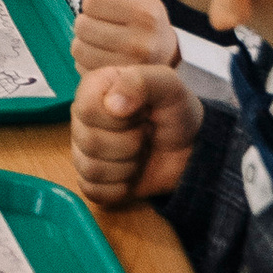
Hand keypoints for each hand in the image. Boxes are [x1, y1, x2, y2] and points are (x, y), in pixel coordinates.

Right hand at [70, 60, 201, 208]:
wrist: (190, 149)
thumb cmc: (176, 112)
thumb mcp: (168, 85)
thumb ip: (139, 82)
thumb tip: (112, 105)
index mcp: (94, 88)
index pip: (86, 108)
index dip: (118, 118)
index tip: (141, 113)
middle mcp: (83, 118)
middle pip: (89, 142)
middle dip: (129, 144)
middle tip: (146, 134)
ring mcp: (83, 149)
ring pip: (91, 168)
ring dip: (127, 166)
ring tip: (141, 152)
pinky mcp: (91, 178)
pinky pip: (92, 190)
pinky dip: (120, 187)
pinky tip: (133, 173)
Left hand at [73, 0, 179, 71]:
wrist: (168, 56)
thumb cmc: (148, 20)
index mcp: (147, 14)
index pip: (91, 1)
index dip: (93, 1)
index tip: (105, 7)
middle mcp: (141, 43)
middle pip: (82, 24)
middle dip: (86, 21)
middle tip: (101, 24)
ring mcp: (129, 67)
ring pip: (77, 47)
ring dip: (83, 40)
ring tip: (99, 39)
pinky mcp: (117, 82)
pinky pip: (80, 66)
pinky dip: (85, 59)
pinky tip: (100, 54)